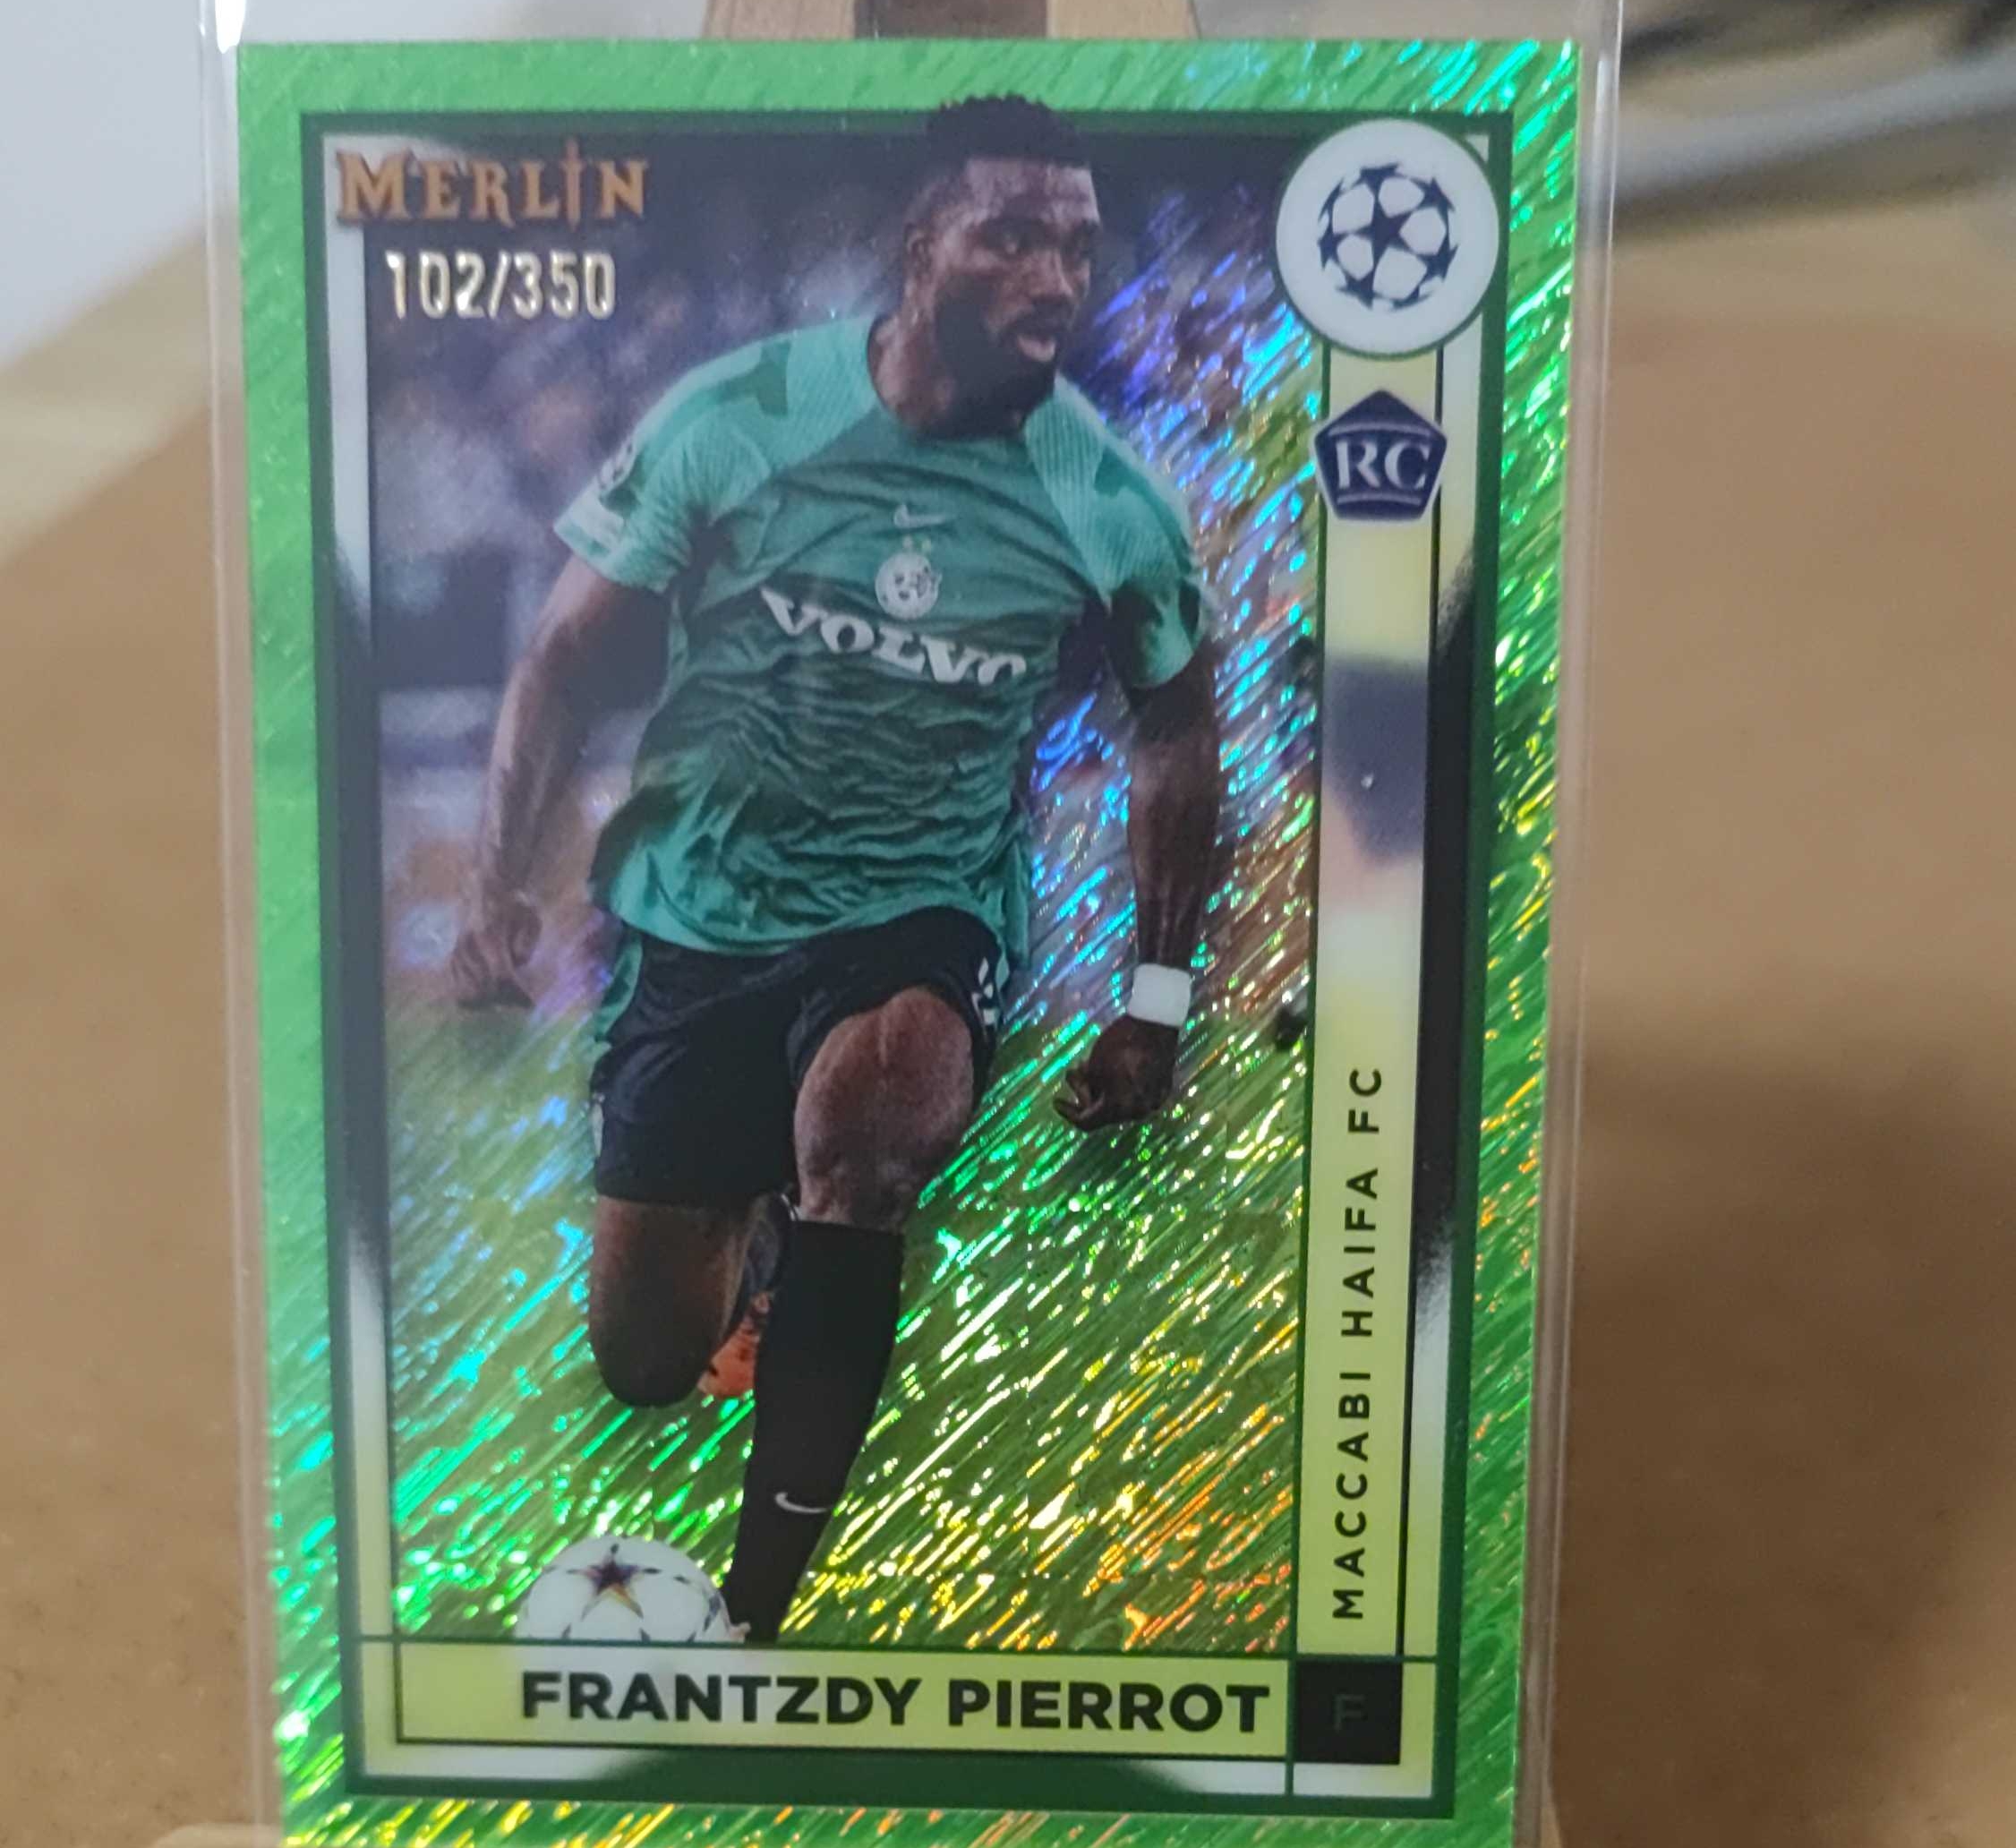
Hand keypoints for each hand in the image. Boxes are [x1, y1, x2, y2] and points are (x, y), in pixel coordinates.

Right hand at [449, 886, 540, 1008]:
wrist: (488, 889)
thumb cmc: (515, 904)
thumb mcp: (531, 916)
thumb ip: (527, 941)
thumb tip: (518, 963)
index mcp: (489, 936)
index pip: (502, 976)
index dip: (517, 994)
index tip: (530, 1002)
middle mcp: (469, 947)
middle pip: (485, 989)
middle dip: (505, 1000)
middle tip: (520, 1001)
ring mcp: (458, 954)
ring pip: (468, 994)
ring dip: (490, 1002)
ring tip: (506, 997)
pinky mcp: (453, 959)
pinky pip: (458, 990)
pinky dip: (474, 998)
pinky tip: (490, 996)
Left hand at [1055, 1014, 1178, 1132]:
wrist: (1155, 1023)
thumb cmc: (1119, 1044)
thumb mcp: (1094, 1065)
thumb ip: (1087, 1086)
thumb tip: (1085, 1094)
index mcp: (1118, 1109)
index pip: (1086, 1122)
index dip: (1068, 1113)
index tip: (1057, 1101)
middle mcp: (1138, 1112)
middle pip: (1104, 1112)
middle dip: (1086, 1093)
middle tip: (1075, 1072)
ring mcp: (1153, 1101)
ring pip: (1121, 1103)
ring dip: (1103, 1089)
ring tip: (1091, 1066)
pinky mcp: (1163, 1089)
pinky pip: (1137, 1095)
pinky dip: (1123, 1087)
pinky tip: (1115, 1070)